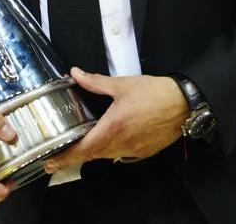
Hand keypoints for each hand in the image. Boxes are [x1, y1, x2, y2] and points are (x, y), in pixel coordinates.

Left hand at [43, 68, 186, 173]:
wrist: (184, 105)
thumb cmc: (156, 94)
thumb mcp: (122, 85)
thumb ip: (96, 81)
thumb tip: (77, 74)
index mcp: (113, 127)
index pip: (83, 149)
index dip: (64, 157)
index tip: (50, 162)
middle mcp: (122, 144)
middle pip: (91, 156)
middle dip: (73, 157)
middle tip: (56, 157)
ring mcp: (133, 151)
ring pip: (105, 156)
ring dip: (92, 152)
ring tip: (78, 147)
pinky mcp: (143, 152)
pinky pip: (120, 154)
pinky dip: (110, 150)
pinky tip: (107, 140)